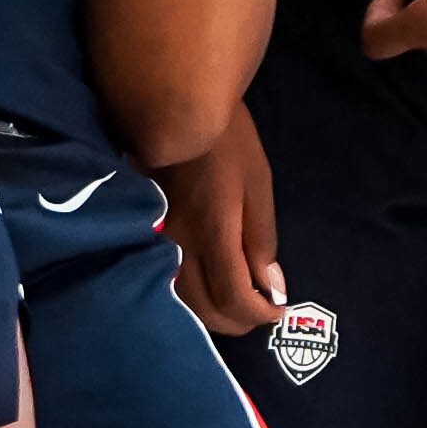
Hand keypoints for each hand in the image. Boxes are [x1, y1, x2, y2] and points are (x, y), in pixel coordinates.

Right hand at [160, 100, 288, 331]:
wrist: (175, 107)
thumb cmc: (226, 141)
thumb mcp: (258, 184)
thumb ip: (262, 240)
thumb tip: (272, 288)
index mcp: (213, 232)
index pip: (234, 298)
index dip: (259, 314)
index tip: (278, 309)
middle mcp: (181, 245)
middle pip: (205, 310)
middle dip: (238, 320)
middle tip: (260, 311)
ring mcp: (159, 240)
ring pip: (182, 301)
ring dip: (212, 314)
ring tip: (236, 303)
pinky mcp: (148, 231)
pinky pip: (167, 280)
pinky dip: (190, 296)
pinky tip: (205, 287)